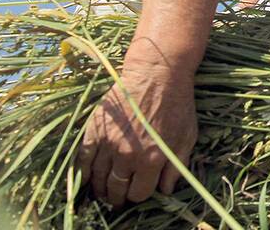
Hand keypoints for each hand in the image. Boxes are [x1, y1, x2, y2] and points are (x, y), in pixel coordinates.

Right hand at [77, 56, 197, 206]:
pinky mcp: (95, 130)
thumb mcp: (187, 136)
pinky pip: (83, 160)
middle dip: (118, 197)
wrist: (157, 73)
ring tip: (103, 191)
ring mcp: (108, 143)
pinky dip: (82, 173)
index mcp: (152, 159)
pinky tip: (86, 179)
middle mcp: (127, 155)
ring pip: (98, 178)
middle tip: (118, 197)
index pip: (138, 194)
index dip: (138, 195)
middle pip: (116, 190)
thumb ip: (176, 166)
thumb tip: (166, 190)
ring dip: (100, 189)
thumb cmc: (177, 104)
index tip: (138, 192)